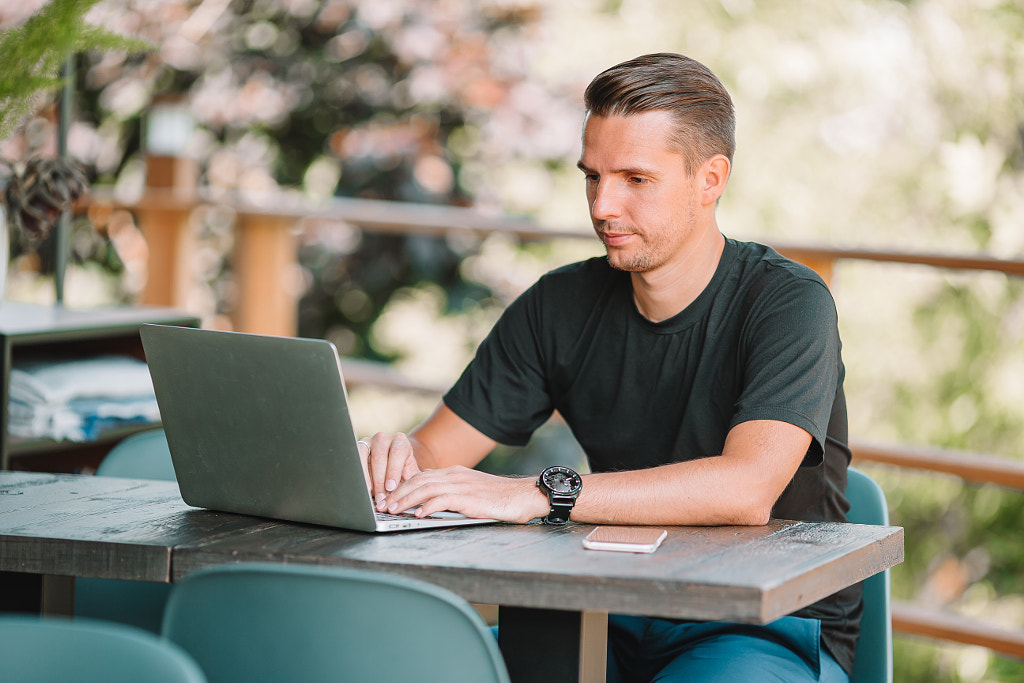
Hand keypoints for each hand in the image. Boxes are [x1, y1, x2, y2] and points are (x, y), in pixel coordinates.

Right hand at [358, 432, 422, 511]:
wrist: (392, 467)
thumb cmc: (402, 472)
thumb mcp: (409, 475)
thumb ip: (413, 481)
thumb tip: (416, 494)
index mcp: (400, 441)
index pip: (398, 453)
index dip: (394, 471)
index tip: (391, 487)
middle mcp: (384, 439)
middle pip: (380, 457)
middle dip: (380, 480)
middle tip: (382, 497)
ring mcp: (370, 441)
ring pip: (366, 457)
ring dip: (368, 478)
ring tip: (371, 494)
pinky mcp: (359, 447)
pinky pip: (356, 458)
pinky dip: (359, 473)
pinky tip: (363, 486)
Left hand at [383, 466, 549, 523]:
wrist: (522, 496)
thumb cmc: (498, 498)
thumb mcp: (470, 492)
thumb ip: (451, 495)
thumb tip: (428, 506)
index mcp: (454, 473)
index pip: (421, 476)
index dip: (402, 487)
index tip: (389, 498)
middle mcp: (454, 475)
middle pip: (418, 480)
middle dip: (397, 493)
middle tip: (383, 506)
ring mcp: (461, 485)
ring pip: (425, 488)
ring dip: (406, 500)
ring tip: (393, 511)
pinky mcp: (469, 497)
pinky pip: (443, 499)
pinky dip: (428, 506)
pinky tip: (418, 515)